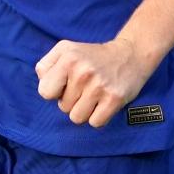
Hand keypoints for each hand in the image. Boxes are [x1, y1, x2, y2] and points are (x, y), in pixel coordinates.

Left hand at [35, 38, 156, 127]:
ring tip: (93, 95)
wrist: (129, 55)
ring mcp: (99, 86)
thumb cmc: (91, 56)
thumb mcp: (65, 50)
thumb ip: (46, 66)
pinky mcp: (114, 98)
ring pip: (77, 118)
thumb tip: (43, 86)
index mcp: (68, 57)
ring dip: (84, 110)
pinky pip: (95, 122)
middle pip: (63, 107)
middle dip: (72, 100)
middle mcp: (82, 71)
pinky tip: (103, 102)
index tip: (65, 84)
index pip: (45, 92)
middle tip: (85, 87)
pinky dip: (98, 116)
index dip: (54, 92)